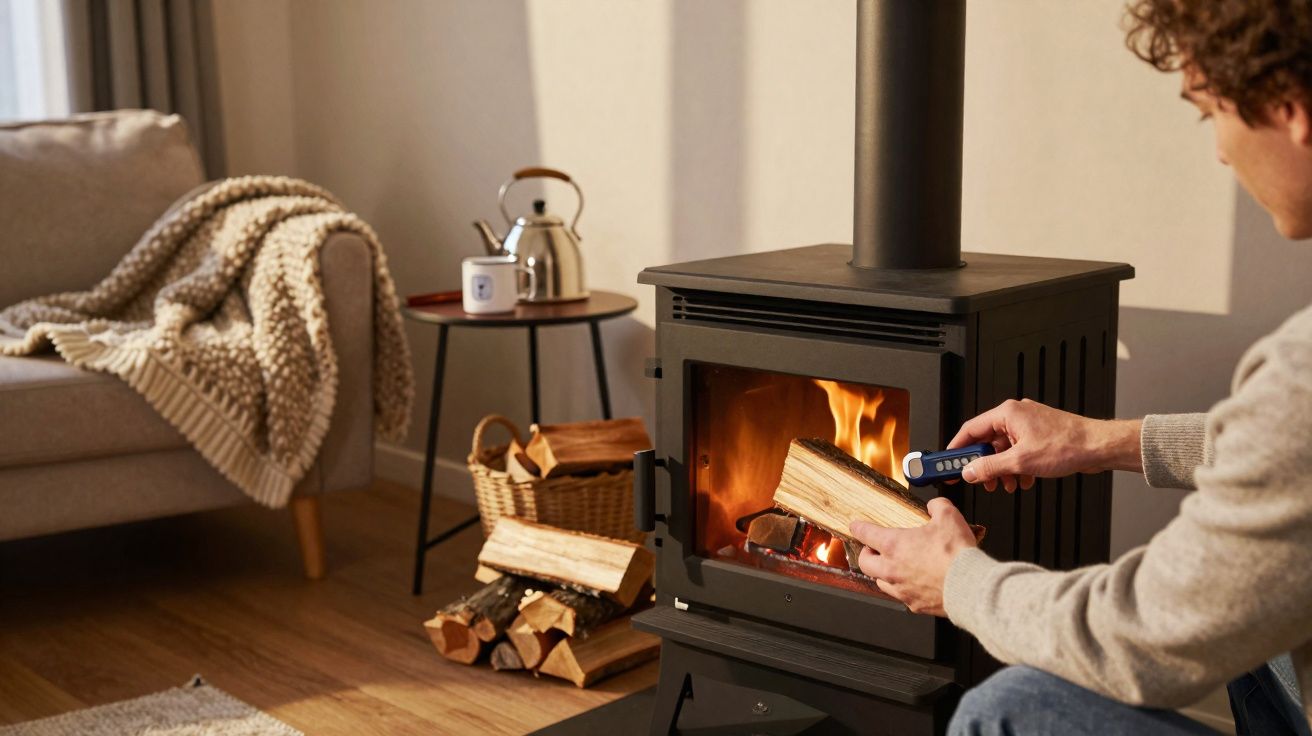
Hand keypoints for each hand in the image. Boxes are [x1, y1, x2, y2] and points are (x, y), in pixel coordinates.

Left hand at [849, 498, 976, 615]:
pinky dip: (902, 589)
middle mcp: (892, 569)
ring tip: (892, 567)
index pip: (866, 534)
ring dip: (882, 573)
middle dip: (866, 554)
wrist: (969, 586)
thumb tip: (935, 506)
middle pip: (865, 562)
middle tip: (871, 549)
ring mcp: (901, 589)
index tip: (855, 526)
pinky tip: (912, 583)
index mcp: (894, 545)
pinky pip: (900, 596)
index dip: (858, 528)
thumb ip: (937, 506)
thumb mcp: (949, 517)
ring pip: (880, 582)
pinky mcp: (913, 604)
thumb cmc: (957, 555)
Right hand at [947, 399, 1141, 491]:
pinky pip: (1018, 451)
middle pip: (987, 441)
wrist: (1099, 447)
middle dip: (983, 464)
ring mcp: (1028, 425)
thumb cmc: (1068, 445)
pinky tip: (1023, 479)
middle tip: (977, 479)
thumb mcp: (1020, 462)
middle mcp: (1016, 415)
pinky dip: (1016, 466)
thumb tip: (970, 471)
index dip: (956, 447)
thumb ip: (990, 467)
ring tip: (1005, 484)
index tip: (948, 461)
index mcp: (1007, 414)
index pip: (970, 429)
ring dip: (1002, 469)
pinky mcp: (1039, 435)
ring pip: (1003, 449)